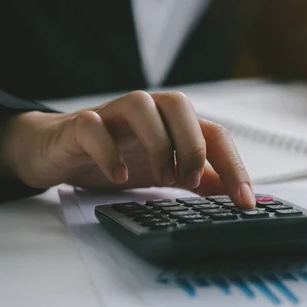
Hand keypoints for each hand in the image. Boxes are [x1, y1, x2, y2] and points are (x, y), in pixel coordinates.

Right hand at [0, 91, 255, 207]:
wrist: (60, 149)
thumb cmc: (118, 154)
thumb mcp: (165, 170)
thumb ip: (200, 178)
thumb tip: (235, 194)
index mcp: (173, 123)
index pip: (214, 134)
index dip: (234, 166)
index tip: (245, 201)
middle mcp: (148, 111)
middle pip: (180, 105)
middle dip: (192, 146)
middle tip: (188, 182)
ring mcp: (113, 114)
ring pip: (141, 105)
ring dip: (157, 143)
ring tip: (159, 179)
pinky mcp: (81, 125)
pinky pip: (94, 127)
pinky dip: (108, 151)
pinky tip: (118, 176)